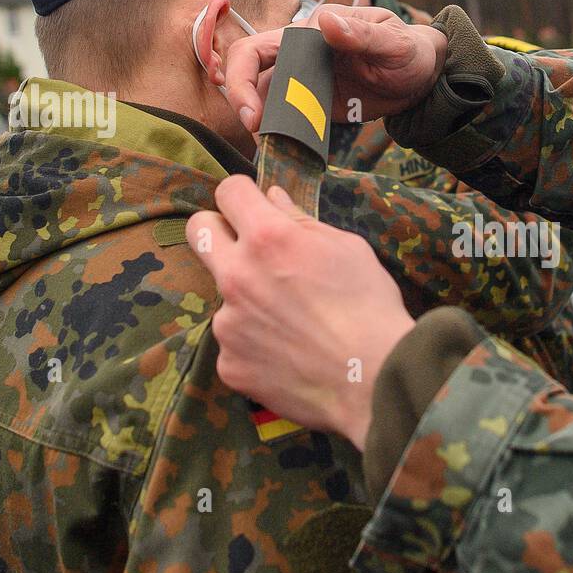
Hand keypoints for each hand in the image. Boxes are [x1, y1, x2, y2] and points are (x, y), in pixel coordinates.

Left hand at [186, 175, 415, 446]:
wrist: (373, 381)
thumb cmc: (370, 309)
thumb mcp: (349, 249)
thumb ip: (302, 222)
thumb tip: (273, 199)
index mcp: (268, 238)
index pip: (229, 191)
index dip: (243, 196)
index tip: (255, 207)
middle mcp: (237, 275)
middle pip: (198, 231)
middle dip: (218, 230)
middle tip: (249, 249)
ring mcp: (227, 323)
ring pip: (223, 295)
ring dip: (248, 299)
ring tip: (292, 323)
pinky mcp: (229, 363)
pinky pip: (234, 343)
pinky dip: (255, 344)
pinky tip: (288, 354)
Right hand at [222, 6, 447, 132]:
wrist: (421, 77)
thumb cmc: (408, 50)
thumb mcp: (393, 42)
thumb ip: (361, 34)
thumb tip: (325, 23)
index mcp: (312, 30)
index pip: (259, 46)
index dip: (244, 77)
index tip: (254, 111)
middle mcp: (299, 51)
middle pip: (248, 67)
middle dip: (240, 96)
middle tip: (254, 128)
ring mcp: (303, 77)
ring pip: (262, 94)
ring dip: (257, 117)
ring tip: (268, 145)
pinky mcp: (312, 101)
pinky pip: (285, 115)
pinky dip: (278, 131)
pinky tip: (282, 147)